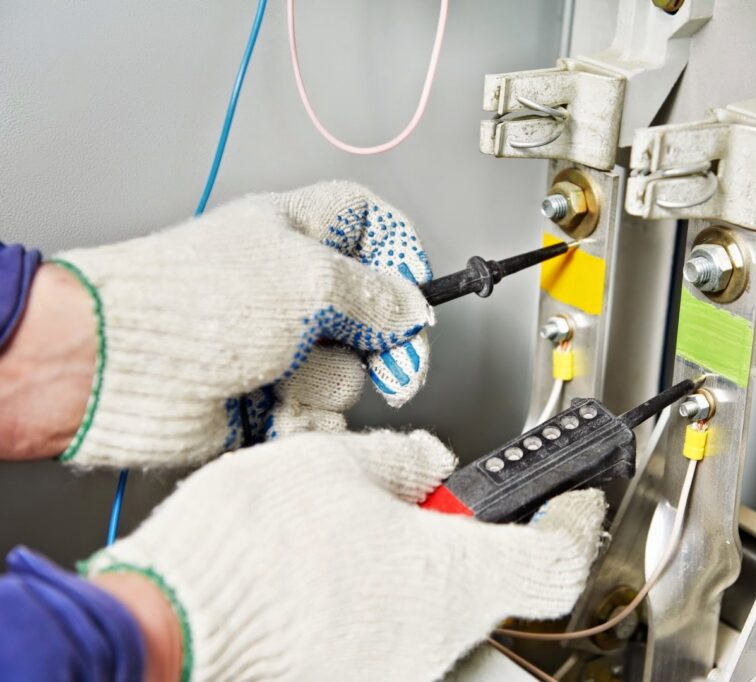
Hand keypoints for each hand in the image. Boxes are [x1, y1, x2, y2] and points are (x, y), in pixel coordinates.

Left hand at [49, 181, 432, 467]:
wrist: (122, 369)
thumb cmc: (191, 303)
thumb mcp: (308, 281)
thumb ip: (377, 297)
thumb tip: (415, 310)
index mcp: (297, 233)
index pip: (369, 224)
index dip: (403, 253)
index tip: (422, 290)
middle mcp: (292, 287)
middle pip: (375, 312)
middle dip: (385, 343)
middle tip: (397, 364)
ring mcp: (281, 343)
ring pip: (350, 371)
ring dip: (324, 381)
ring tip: (282, 374)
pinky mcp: (270, 394)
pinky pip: (320, 412)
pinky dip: (303, 417)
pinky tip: (272, 407)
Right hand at [81, 431, 606, 680]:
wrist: (171, 621)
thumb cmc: (251, 548)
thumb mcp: (340, 465)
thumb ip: (405, 460)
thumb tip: (426, 463)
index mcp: (454, 576)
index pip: (557, 559)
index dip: (572, 520)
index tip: (569, 499)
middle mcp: (435, 638)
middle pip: (490, 581)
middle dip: (464, 530)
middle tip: (425, 494)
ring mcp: (394, 670)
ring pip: (434, 606)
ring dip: (414, 563)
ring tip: (354, 524)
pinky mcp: (353, 680)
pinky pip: (389, 632)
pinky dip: (376, 595)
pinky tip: (328, 568)